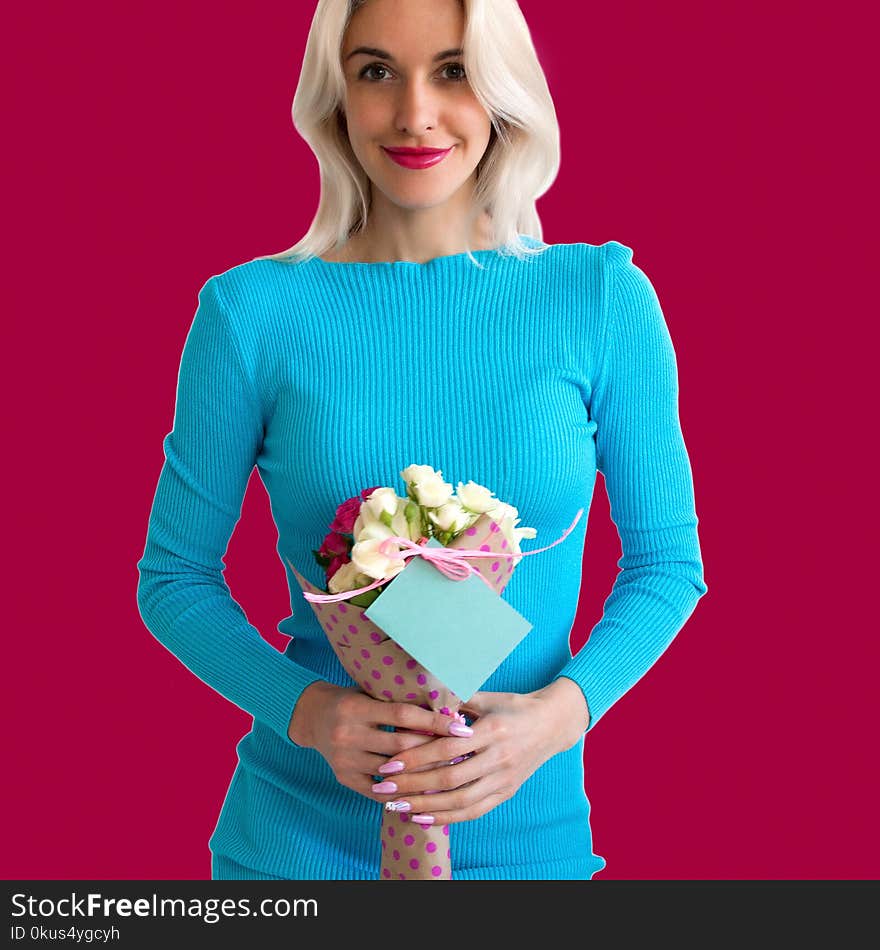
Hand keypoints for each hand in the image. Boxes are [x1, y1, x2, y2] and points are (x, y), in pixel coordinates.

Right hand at [287, 680, 473, 799]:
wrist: (312, 716)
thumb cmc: (353, 700)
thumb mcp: (370, 692)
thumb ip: (399, 699)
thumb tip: (446, 705)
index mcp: (357, 707)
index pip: (403, 714)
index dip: (435, 721)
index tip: (461, 727)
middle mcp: (347, 733)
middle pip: (400, 745)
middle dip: (434, 749)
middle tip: (462, 752)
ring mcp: (344, 759)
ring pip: (392, 771)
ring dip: (423, 773)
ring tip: (450, 773)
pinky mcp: (343, 778)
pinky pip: (378, 791)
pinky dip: (402, 791)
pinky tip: (423, 790)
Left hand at [368, 678, 590, 825]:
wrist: (552, 723)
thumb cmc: (513, 705)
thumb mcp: (486, 697)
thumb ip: (455, 700)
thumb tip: (419, 699)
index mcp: (492, 730)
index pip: (447, 748)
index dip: (417, 758)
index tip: (389, 763)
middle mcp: (499, 757)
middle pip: (449, 778)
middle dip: (412, 786)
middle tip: (382, 789)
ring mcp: (504, 778)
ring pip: (460, 801)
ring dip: (425, 807)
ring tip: (396, 807)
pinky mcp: (506, 792)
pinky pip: (473, 811)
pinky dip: (446, 818)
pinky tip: (422, 818)